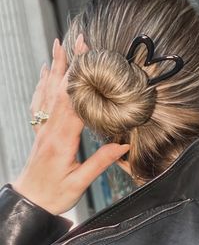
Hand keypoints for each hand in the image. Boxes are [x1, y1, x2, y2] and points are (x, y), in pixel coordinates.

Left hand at [10, 34, 129, 214]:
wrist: (28, 203)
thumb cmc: (54, 195)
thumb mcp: (80, 183)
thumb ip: (101, 162)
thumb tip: (124, 144)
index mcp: (62, 141)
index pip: (73, 103)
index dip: (81, 78)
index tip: (87, 56)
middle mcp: (49, 130)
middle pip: (59, 91)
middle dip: (68, 63)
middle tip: (75, 40)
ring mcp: (41, 129)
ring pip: (47, 93)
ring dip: (53, 68)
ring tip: (58, 46)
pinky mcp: (39, 132)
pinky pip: (38, 103)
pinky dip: (41, 84)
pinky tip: (44, 73)